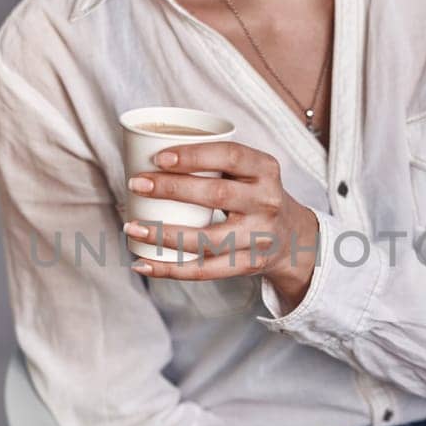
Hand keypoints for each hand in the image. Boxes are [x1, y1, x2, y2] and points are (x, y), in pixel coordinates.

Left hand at [123, 140, 317, 304]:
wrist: (293, 237)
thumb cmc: (253, 196)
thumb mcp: (249, 171)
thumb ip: (215, 162)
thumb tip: (146, 155)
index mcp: (266, 170)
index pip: (230, 156)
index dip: (194, 156)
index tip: (158, 158)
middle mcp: (267, 202)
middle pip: (216, 195)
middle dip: (171, 189)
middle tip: (136, 184)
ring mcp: (260, 236)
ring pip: (208, 239)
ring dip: (164, 234)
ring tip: (132, 227)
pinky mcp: (249, 265)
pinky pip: (205, 270)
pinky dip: (170, 269)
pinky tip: (143, 264)